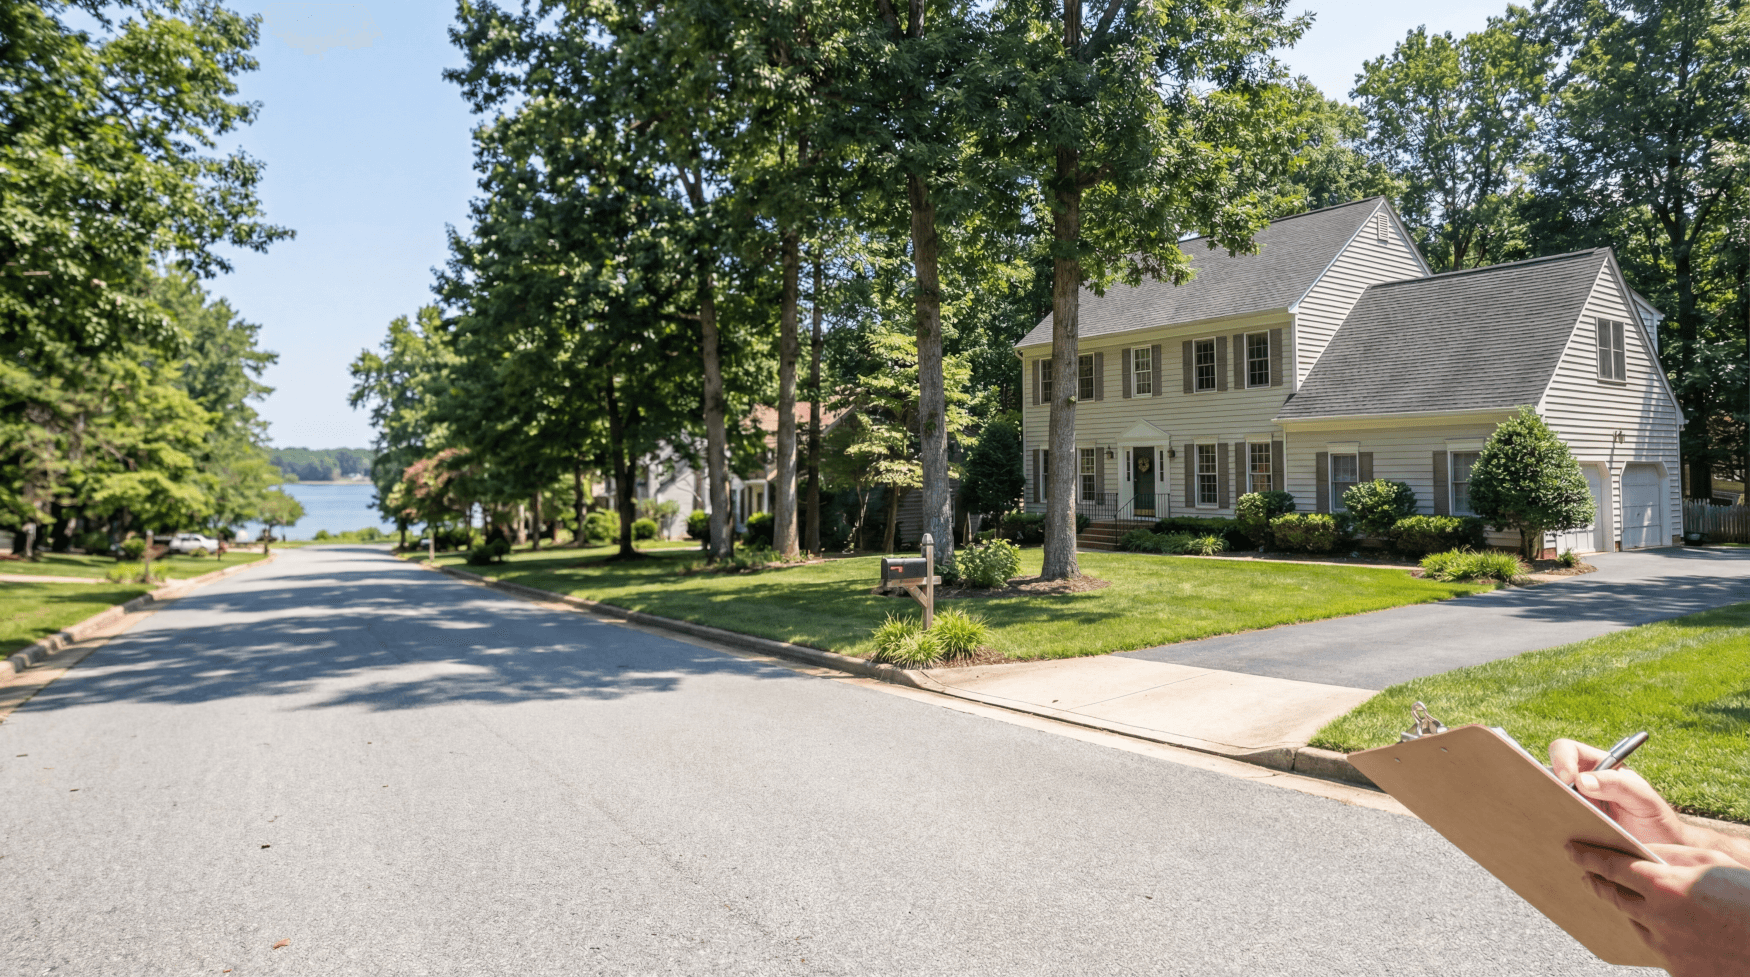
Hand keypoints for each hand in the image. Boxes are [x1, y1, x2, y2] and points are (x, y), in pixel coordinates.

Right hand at [1550, 738, 1688, 845]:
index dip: (1561, 759)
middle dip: (1544, 785)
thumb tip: (1580, 781)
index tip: (1568, 779)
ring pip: (1544, 801)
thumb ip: (1618, 785)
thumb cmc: (1657, 821)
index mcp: (1597, 767)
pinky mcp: (1568, 830)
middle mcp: (1579, 785)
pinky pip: (1551, 826)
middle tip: (1555, 803)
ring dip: (1546, 810)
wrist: (1664, 856)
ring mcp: (1571, 808)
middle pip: (1547, 774)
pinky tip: (1560, 843)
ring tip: (1557, 824)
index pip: (1567, 750)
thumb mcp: (1644, 799)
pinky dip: (1550, 831)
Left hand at [1569, 841, 1749, 975]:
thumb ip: (1669, 854)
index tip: (1571, 849)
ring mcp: (1667, 948)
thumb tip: (1637, 849)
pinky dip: (1660, 934)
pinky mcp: (1678, 970)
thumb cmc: (1748, 895)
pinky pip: (1658, 947)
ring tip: (1632, 896)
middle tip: (1587, 872)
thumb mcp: (1711, 862)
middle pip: (1615, 896)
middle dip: (1598, 881)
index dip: (1588, 856)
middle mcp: (1658, 918)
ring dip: (1632, 909)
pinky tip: (1672, 926)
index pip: (1611, 867)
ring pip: (1635, 923)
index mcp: (1664, 886)